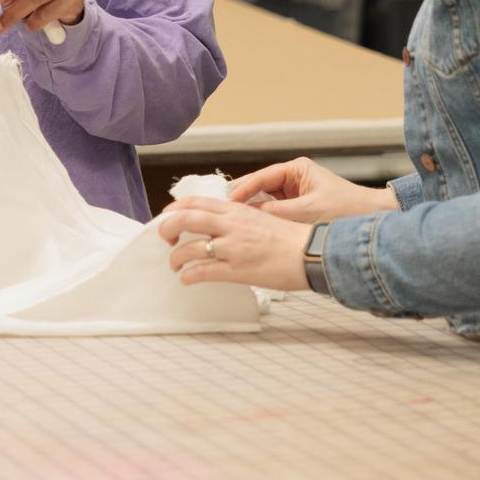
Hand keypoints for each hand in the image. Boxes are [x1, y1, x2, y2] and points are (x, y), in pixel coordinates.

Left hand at [157, 197, 309, 292]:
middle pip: (185, 218)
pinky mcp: (238, 270)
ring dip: (176, 257)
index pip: (196, 202)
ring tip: (175, 264)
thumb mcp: (261, 218)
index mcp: (237, 210)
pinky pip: (204, 271)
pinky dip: (189, 275)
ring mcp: (233, 247)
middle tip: (166, 239)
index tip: (167, 215)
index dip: (175, 208)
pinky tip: (186, 278)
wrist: (312, 253)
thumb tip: (220, 225)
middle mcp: (231, 225)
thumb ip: (238, 219)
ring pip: (190, 248)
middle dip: (167, 228)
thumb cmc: (291, 238)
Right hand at [227, 158, 399, 224]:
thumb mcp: (308, 211)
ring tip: (236, 221)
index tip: (229, 201)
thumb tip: (249, 213)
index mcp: (297, 169)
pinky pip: (275, 211)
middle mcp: (294, 178)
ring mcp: (295, 193)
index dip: (243, 189)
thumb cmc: (348, 208)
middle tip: (225, 212)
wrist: (372, 218)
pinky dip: (265, 218)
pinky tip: (255, 228)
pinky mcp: (298, 208)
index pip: (262, 176)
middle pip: (260, 187)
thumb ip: (276, 211)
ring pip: (266, 201)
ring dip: (254, 210)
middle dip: (244, 199)